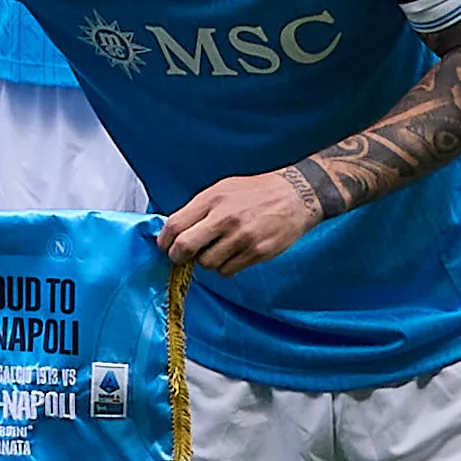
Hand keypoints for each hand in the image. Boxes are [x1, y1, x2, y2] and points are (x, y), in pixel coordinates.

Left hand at [160, 171, 319, 276]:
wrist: (296, 195)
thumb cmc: (255, 192)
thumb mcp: (222, 189)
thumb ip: (198, 209)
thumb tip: (173, 231)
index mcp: (212, 199)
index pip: (175, 225)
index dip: (163, 241)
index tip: (165, 247)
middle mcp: (225, 218)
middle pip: (184, 248)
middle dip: (177, 257)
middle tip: (181, 257)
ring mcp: (242, 237)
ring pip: (206, 264)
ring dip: (205, 262)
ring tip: (216, 251)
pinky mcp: (257, 252)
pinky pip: (227, 271)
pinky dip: (224, 267)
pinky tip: (232, 255)